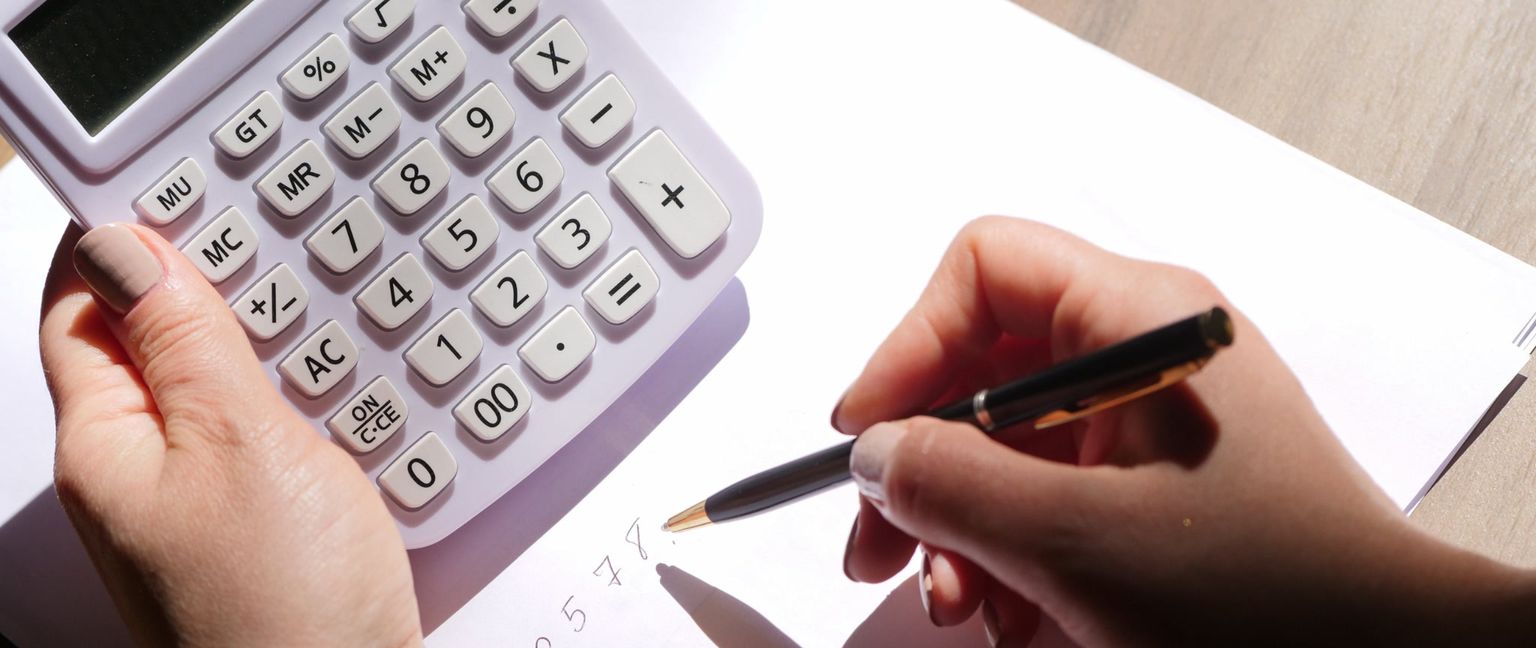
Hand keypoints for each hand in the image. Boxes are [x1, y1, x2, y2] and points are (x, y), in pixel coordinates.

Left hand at [39, 223, 420, 645]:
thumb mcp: (239, 446)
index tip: (189, 193)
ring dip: (266, 340)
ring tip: (321, 304)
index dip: (124, 243)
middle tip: (273, 240)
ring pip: (218, 384)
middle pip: (150, 341)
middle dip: (206, 285)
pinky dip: (306, 395)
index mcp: (106, 443)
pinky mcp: (264, 522)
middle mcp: (143, 472)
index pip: (81, 309)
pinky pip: (269, 432)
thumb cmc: (282, 609)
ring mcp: (204, 501)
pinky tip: (349, 386)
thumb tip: (131, 251)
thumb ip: (189, 345)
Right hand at [834, 217, 1535, 644]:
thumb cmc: (1268, 596)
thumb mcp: (1078, 540)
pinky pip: (1047, 498)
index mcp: (1139, 321)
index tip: (867, 433)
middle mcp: (1140, 354)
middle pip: (981, 370)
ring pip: (1005, 449)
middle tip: (878, 545)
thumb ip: (952, 485)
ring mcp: (1147, 423)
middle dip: (922, 467)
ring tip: (956, 606)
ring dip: (960, 532)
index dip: (910, 344)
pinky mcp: (1150, 485)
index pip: (986, 271)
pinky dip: (1011, 557)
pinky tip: (1012, 619)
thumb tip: (872, 451)